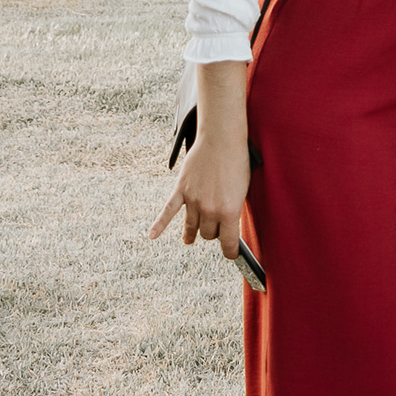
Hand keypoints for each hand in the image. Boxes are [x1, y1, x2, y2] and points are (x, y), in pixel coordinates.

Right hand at [149, 62, 250, 259]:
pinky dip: (158, 225)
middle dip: (213, 234)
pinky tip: (152, 236)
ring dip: (192, 234)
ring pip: (192, 227)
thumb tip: (227, 224)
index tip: (232, 255)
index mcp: (229, 211)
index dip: (231, 252)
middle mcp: (210, 210)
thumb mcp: (243, 189)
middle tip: (216, 232)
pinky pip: (168, 212)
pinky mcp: (181, 191)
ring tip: (190, 239)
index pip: (229, 242)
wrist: (223, 140)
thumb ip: (233, 209)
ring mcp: (193, 201)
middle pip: (208, 234)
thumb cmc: (238, 163)